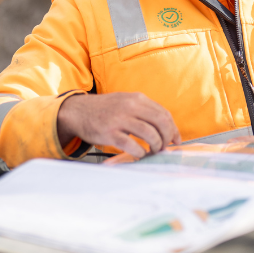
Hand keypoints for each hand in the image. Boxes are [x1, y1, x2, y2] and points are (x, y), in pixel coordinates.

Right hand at [57, 92, 180, 159]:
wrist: (78, 111)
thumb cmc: (105, 109)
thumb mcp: (125, 101)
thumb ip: (144, 110)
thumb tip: (166, 127)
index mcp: (137, 99)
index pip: (164, 114)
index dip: (173, 129)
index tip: (176, 140)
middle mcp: (130, 107)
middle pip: (161, 123)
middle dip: (167, 138)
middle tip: (165, 147)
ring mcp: (120, 120)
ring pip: (150, 134)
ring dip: (156, 146)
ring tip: (153, 151)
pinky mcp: (110, 133)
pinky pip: (132, 145)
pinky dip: (140, 152)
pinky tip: (140, 154)